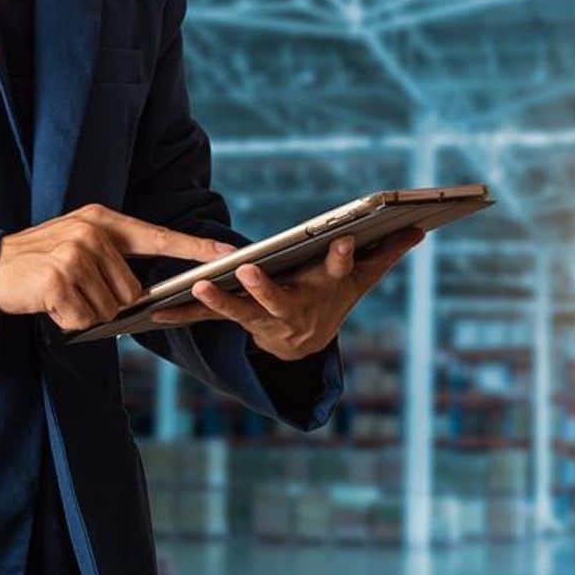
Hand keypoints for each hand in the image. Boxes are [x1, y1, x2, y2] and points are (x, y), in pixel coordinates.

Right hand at [0, 203, 233, 329]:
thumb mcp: (81, 243)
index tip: (229, 253)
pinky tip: (52, 303)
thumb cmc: (43, 260)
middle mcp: (95, 232)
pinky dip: (70, 321)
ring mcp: (77, 254)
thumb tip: (144, 293)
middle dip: (108, 301)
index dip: (197, 247)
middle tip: (77, 289)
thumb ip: (116, 258)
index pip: (161, 236)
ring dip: (88, 312)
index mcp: (106, 221)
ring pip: (111, 308)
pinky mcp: (60, 279)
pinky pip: (86, 319)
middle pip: (133, 290)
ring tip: (63, 294)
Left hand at [151, 227, 424, 360]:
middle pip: (280, 300)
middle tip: (249, 270)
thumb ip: (386, 253)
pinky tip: (154, 312)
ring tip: (199, 286)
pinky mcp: (239, 322)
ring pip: (240, 313)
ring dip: (219, 301)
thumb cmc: (333, 299)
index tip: (343, 240)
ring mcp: (264, 319)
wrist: (307, 345)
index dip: (340, 259)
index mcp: (324, 291)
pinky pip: (209, 321)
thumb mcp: (360, 279)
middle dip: (266, 288)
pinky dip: (184, 316)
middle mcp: (294, 309)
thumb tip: (420, 229)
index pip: (337, 272)